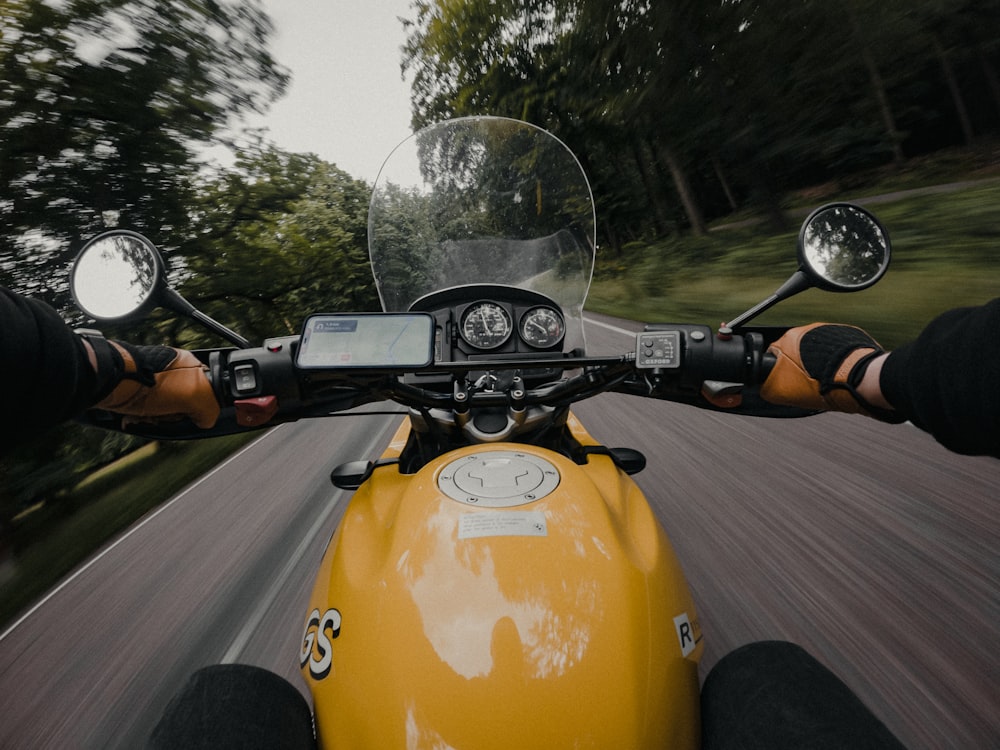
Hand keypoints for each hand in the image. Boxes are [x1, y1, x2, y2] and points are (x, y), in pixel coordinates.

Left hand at [93, 342, 219, 428]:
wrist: (110, 383)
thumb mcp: (194, 394)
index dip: (202, 407)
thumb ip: (211, 408)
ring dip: (158, 421)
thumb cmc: (149, 382)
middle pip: (187, 406)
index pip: (209, 393)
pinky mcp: (138, 393)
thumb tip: (207, 421)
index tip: (194, 414)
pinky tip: (138, 418)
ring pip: (167, 413)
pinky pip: (148, 414)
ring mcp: (155, 384)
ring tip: (149, 416)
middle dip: (176, 417)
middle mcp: (174, 373)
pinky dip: (143, 420)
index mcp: (192, 366)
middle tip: (168, 414)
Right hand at [760, 323, 899, 420]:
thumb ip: (768, 387)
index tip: (781, 381)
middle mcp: (808, 330)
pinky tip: (836, 374)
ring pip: (816, 350)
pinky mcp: (847, 335)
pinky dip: (834, 360)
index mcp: (788, 338)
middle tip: (803, 383)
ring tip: (823, 380)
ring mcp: (829, 331)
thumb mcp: (784, 392)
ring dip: (817, 363)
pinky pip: (835, 348)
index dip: (775, 370)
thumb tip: (764, 388)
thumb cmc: (825, 383)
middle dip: (797, 366)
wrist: (860, 378)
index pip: (773, 353)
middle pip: (795, 350)